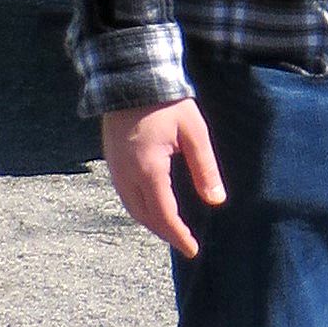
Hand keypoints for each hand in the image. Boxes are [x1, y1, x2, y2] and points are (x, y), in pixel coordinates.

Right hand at [100, 98, 225, 254]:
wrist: (132, 76)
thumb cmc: (167, 102)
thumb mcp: (193, 131)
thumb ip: (205, 167)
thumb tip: (216, 200)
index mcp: (148, 170)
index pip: (163, 215)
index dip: (178, 236)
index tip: (193, 250)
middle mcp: (127, 174)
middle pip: (144, 216)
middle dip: (164, 233)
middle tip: (184, 242)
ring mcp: (115, 168)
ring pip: (132, 207)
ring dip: (151, 221)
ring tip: (171, 228)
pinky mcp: (111, 159)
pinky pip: (124, 194)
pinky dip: (140, 207)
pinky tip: (153, 205)